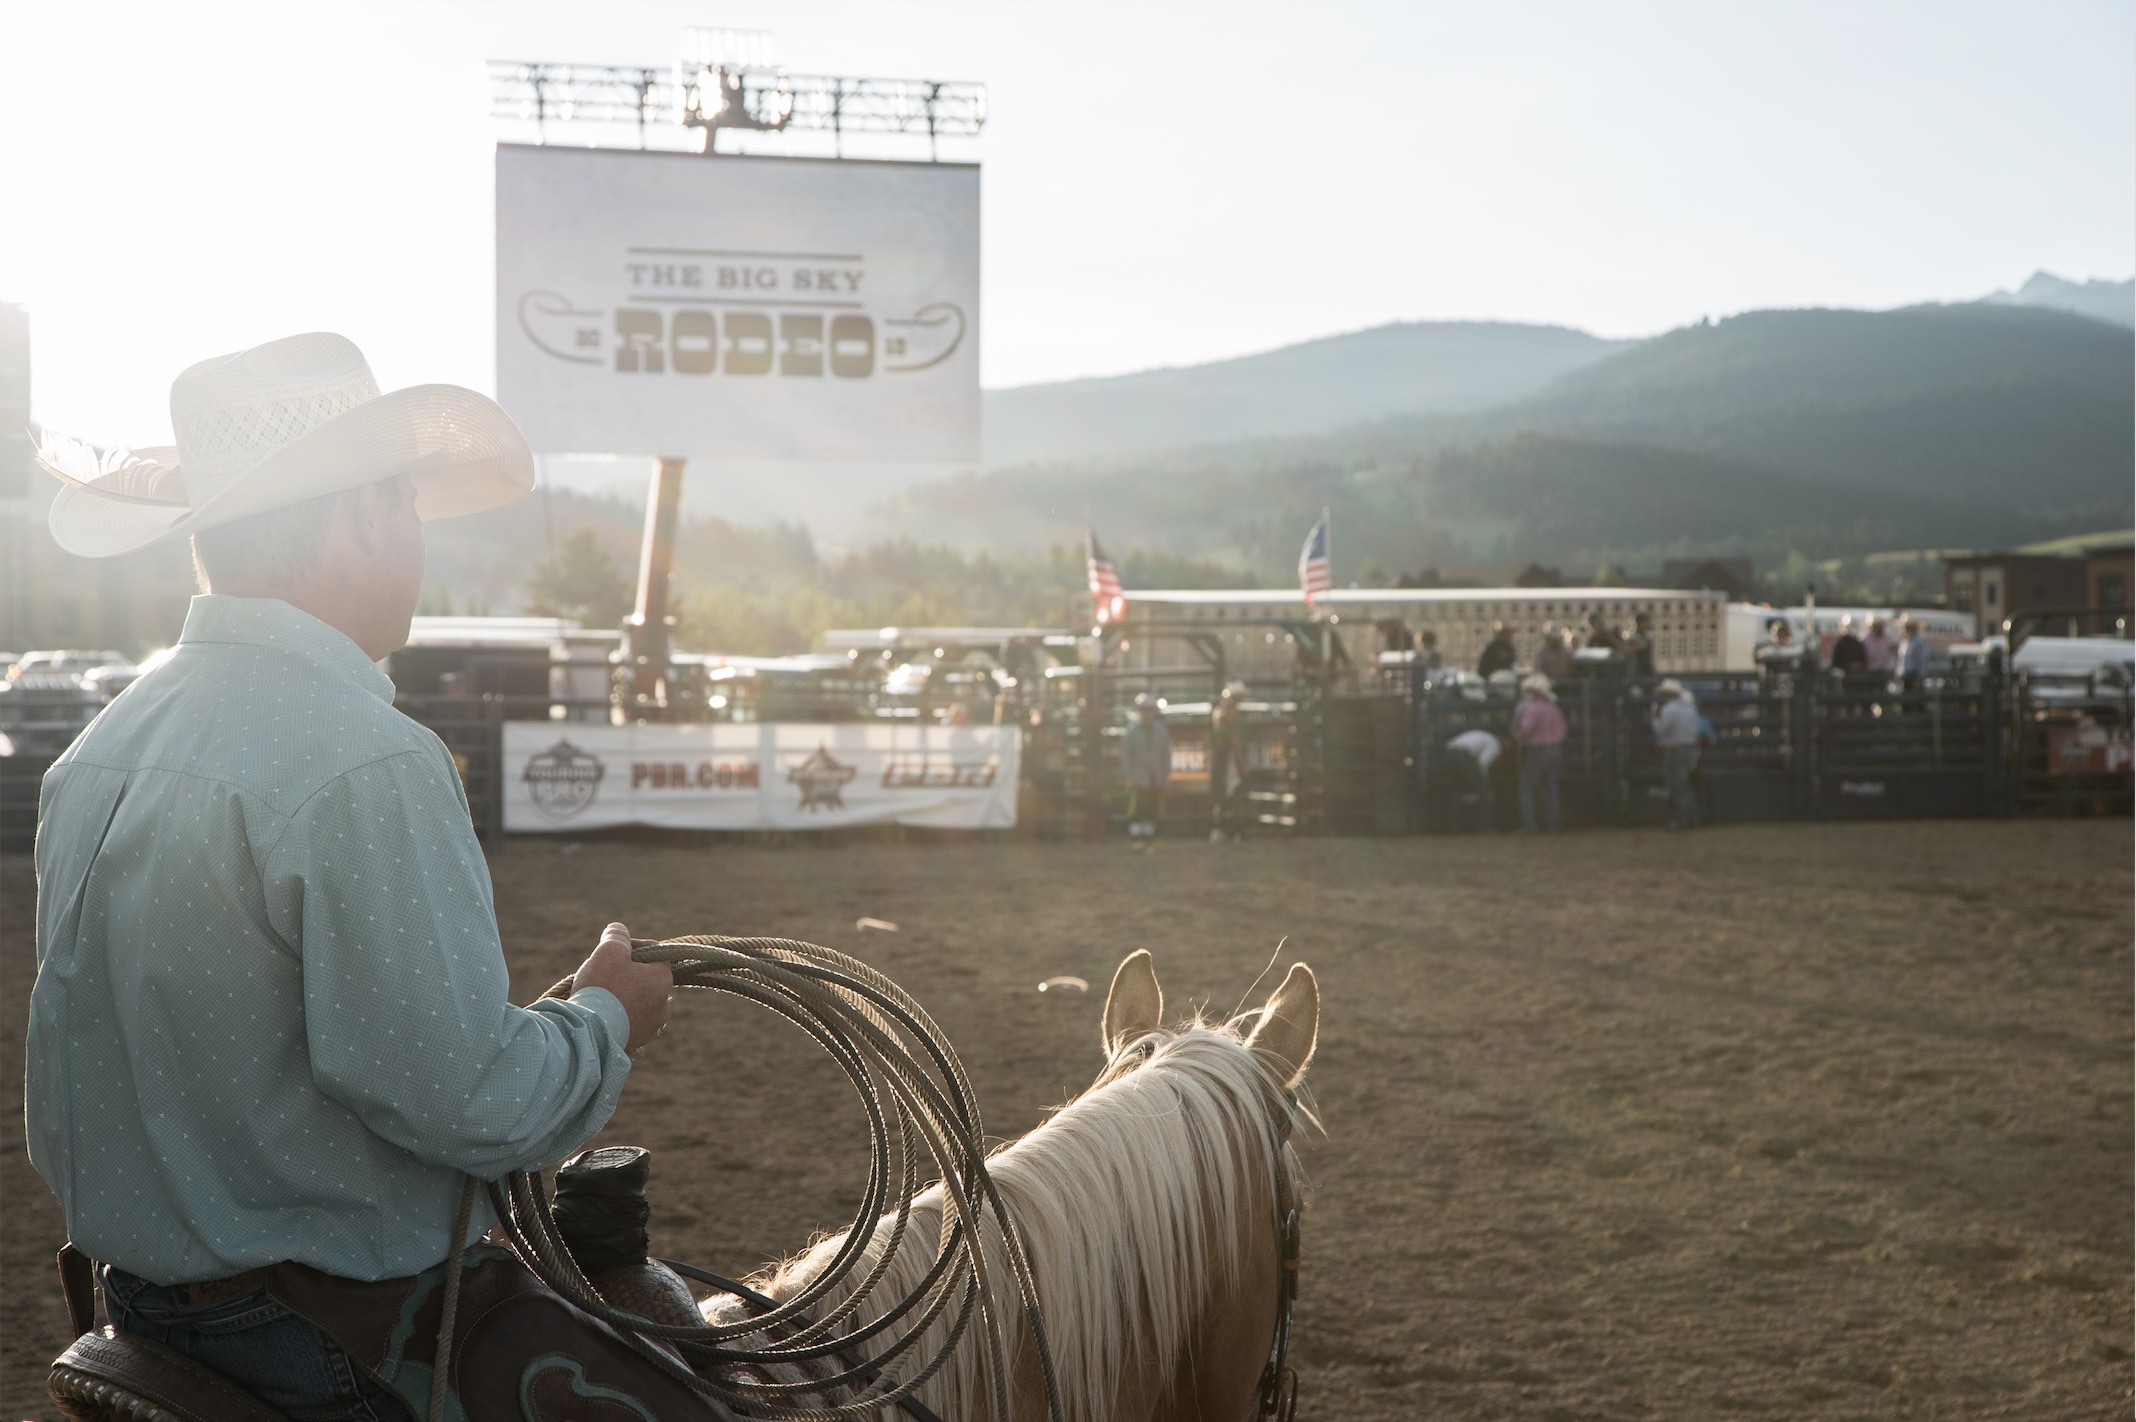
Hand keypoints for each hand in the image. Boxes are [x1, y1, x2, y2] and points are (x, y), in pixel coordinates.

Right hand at [571, 922, 672, 1054]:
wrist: (591, 1036)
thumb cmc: (603, 989)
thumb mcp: (609, 952)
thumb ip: (617, 936)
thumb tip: (618, 929)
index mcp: (663, 979)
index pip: (653, 952)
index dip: (631, 946)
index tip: (611, 950)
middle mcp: (663, 1005)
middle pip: (644, 977)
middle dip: (624, 971)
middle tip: (601, 972)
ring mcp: (650, 1026)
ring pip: (635, 1000)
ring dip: (620, 994)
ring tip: (598, 995)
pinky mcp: (635, 1043)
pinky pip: (627, 1021)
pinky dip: (615, 1014)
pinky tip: (598, 1013)